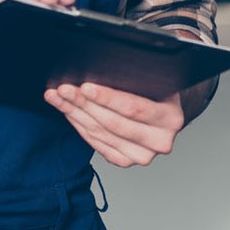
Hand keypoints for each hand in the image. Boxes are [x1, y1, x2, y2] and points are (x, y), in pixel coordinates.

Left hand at [45, 79, 184, 166]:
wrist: (164, 113)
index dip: (107, 98)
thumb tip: (101, 68)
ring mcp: (142, 155)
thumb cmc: (157, 92)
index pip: (134, 108)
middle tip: (64, 90)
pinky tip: (69, 112)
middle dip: (84, 104)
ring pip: (101, 134)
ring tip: (59, 98)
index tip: (85, 87)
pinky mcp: (126, 161)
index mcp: (170, 118)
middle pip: (113, 123)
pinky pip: (97, 144)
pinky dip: (80, 127)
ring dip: (76, 114)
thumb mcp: (155, 81)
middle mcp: (159, 141)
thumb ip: (136, 79)